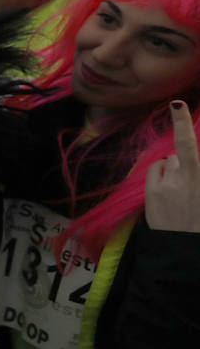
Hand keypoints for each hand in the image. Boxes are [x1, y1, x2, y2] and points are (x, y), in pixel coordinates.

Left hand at [145, 101, 199, 232]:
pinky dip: (158, 175)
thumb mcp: (199, 191)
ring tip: (176, 191)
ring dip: (170, 169)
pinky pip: (154, 169)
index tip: (177, 103)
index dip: (182, 123)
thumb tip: (174, 157)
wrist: (185, 245)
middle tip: (183, 163)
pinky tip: (164, 192)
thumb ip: (193, 170)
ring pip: (167, 161)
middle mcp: (190, 176)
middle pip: (180, 152)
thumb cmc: (197, 216)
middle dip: (181, 157)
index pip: (189, 145)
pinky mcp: (153, 191)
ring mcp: (170, 183)